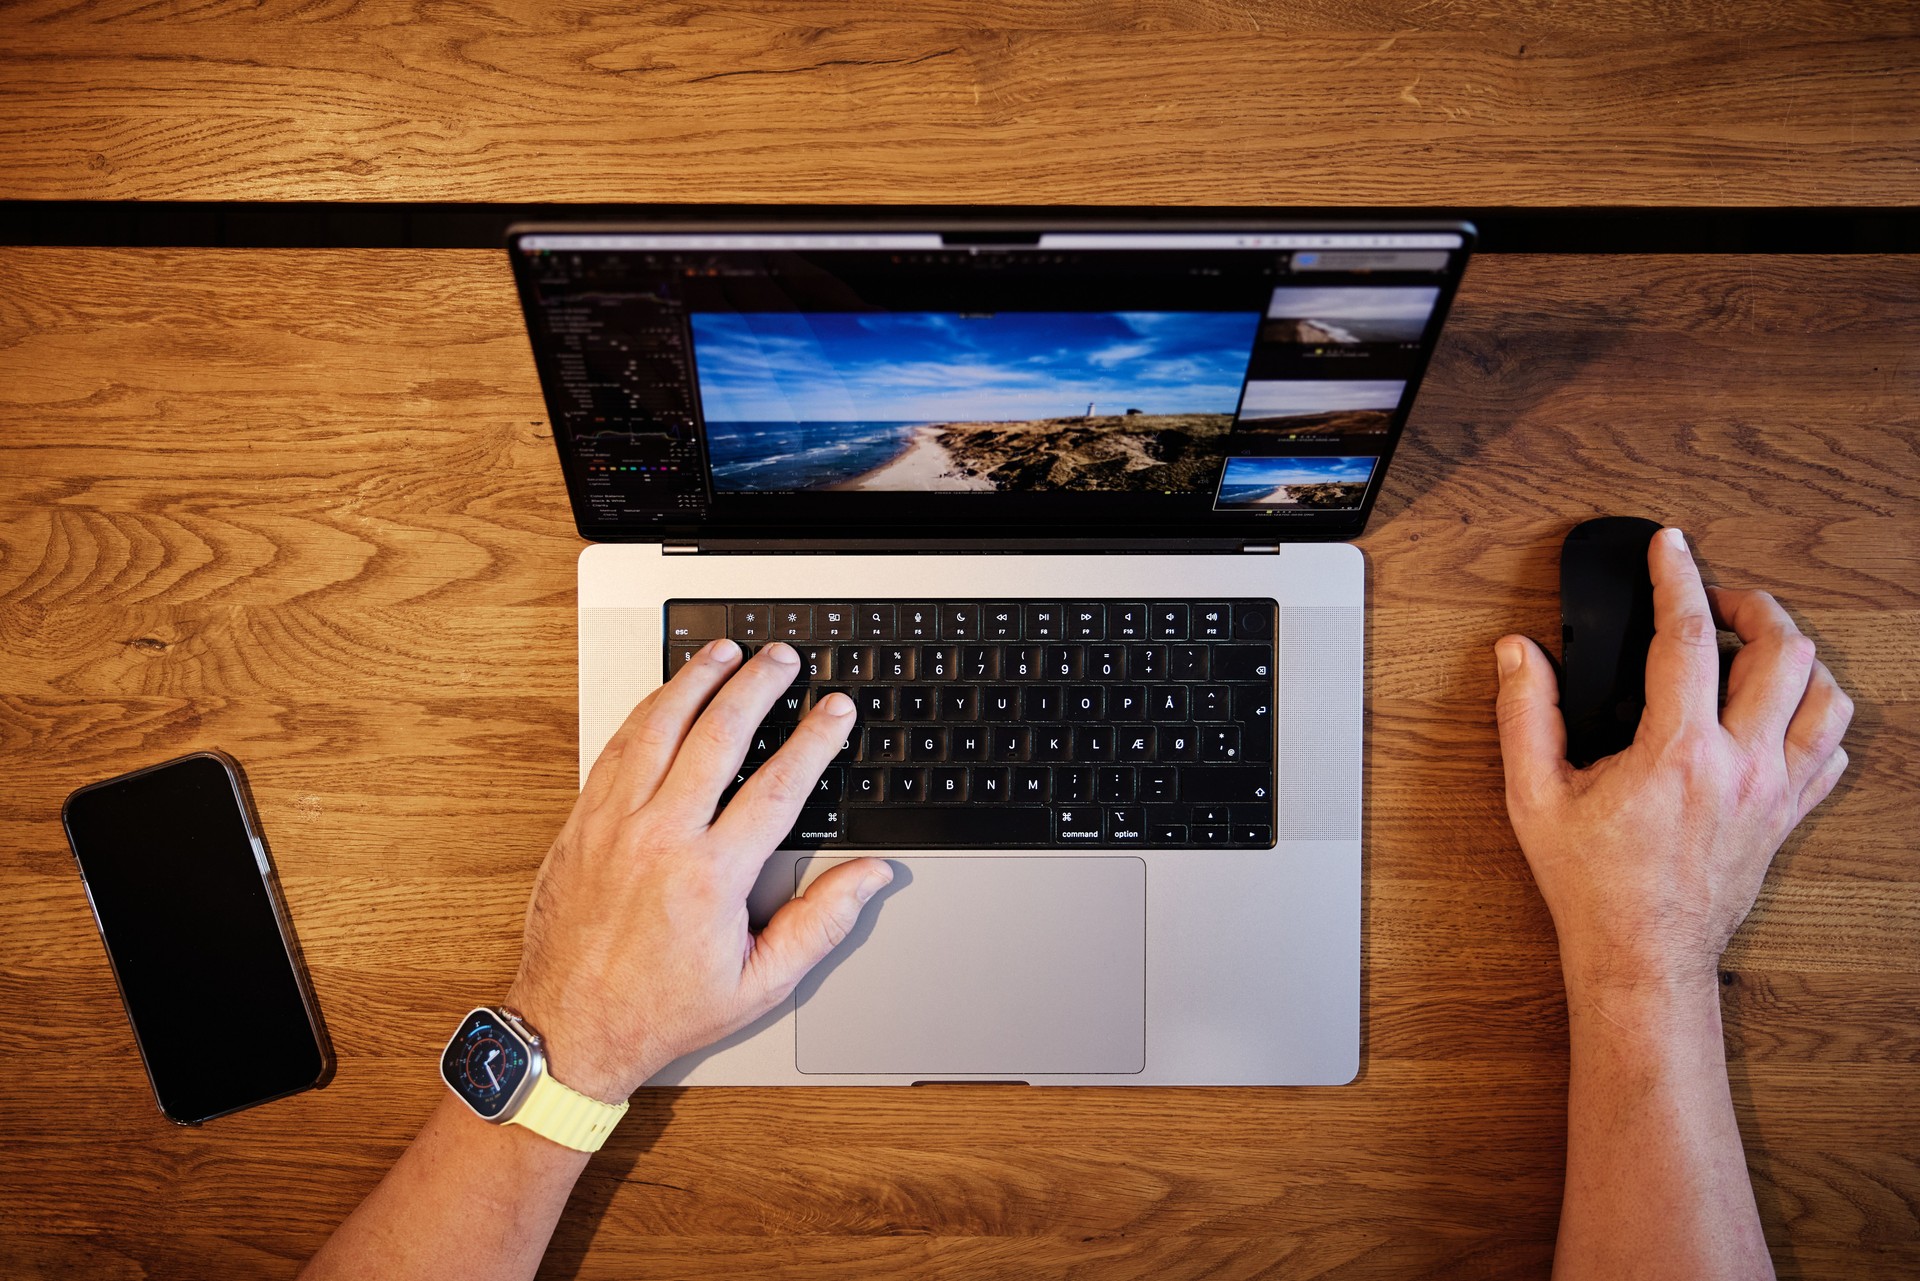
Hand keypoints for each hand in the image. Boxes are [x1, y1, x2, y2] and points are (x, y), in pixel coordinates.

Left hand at [504, 639, 892, 1100]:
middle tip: (781, 657)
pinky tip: (665, 696)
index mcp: (711, 876)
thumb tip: (870, 876)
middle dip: (757, 686)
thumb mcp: (760, 983)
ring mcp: (614, 824)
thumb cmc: (661, 1010)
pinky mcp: (581, 823)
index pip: (778, 785)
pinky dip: (645, 713)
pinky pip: (616, 749)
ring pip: (659, 728)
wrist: (570, 1027)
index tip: (834, 709)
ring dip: (695, 682)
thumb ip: (821, 923)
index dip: (813, 739)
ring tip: (724, 652)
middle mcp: (660, 838)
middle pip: (718, 736)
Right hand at [1494, 527, 1851, 993]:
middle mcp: (1741, 765)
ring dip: (1796, 657)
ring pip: (1826, 695)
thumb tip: (1519, 653)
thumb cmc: (1592, 884)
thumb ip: (1524, 715)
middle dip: (1753, 606)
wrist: (1642, 955)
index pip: (1687, 636)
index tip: (1672, 546)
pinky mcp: (1789, 816)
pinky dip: (1817, 715)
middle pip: (1783, 651)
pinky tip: (1781, 712)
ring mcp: (1776, 792)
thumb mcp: (1534, 797)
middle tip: (1717, 601)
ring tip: (1758, 647)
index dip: (1678, 577)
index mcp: (1678, 753)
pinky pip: (1834, 750)